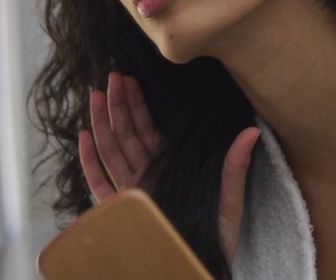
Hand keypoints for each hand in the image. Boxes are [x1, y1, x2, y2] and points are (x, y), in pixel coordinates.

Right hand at [78, 71, 261, 267]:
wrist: (199, 267)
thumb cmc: (218, 237)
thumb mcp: (230, 200)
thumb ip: (235, 166)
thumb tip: (252, 133)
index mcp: (170, 164)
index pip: (150, 127)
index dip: (139, 103)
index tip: (131, 77)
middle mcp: (148, 173)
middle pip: (127, 132)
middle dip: (118, 103)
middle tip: (112, 75)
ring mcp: (131, 191)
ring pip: (111, 150)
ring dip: (101, 122)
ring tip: (95, 95)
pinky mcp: (120, 210)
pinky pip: (98, 182)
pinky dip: (89, 160)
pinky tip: (83, 136)